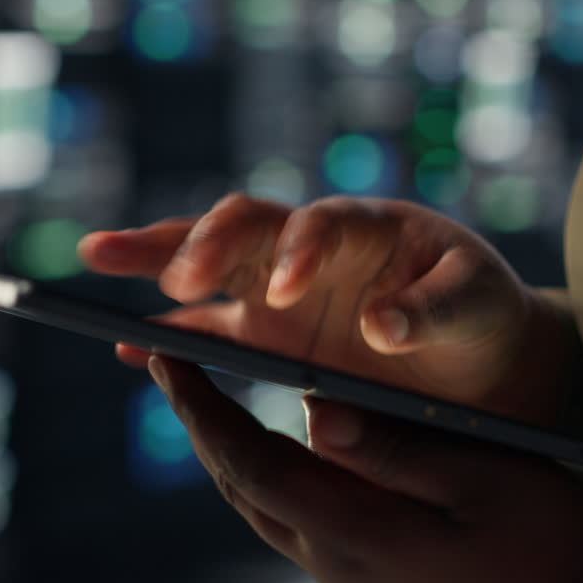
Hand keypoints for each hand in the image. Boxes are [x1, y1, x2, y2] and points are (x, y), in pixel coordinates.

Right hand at [79, 194, 579, 427]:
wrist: (479, 360)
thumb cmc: (484, 317)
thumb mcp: (480, 307)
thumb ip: (439, 310)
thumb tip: (382, 327)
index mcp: (366, 229)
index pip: (319, 222)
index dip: (298, 251)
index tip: (286, 294)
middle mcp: (312, 249)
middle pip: (244, 225)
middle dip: (205, 242)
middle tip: (176, 275)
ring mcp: (282, 290)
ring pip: (208, 263)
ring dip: (156, 257)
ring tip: (99, 255)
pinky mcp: (268, 333)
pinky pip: (208, 326)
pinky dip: (168, 334)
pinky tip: (126, 344)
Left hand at [148, 356, 582, 582]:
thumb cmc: (551, 540)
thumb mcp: (482, 472)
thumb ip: (392, 446)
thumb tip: (312, 412)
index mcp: (363, 537)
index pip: (253, 465)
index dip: (203, 410)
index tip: (170, 360)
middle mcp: (343, 579)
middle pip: (250, 496)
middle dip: (210, 433)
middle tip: (183, 373)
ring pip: (277, 523)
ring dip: (249, 467)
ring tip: (231, 410)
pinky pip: (313, 547)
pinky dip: (294, 498)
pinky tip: (310, 467)